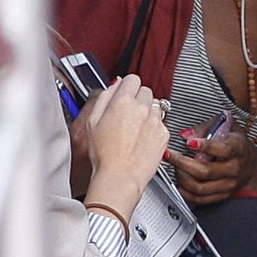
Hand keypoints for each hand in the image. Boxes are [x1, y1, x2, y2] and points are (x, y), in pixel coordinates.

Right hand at [81, 74, 169, 213]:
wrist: (119, 177)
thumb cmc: (104, 155)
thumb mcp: (92, 122)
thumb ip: (104, 97)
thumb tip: (114, 85)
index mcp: (122, 102)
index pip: (132, 79)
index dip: (127, 86)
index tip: (125, 93)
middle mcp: (142, 108)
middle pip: (146, 90)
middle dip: (138, 98)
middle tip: (128, 113)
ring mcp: (155, 121)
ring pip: (155, 105)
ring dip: (147, 111)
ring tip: (135, 127)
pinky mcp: (164, 133)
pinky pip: (161, 122)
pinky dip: (154, 126)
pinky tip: (142, 138)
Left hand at [166, 121, 256, 204]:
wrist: (252, 166)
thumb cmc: (236, 144)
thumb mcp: (226, 127)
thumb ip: (205, 128)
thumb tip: (186, 134)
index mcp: (238, 149)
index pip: (223, 150)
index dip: (205, 146)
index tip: (189, 142)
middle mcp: (234, 168)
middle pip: (205, 171)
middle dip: (182, 163)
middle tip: (169, 155)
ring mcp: (228, 184)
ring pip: (200, 187)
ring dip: (182, 178)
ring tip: (175, 168)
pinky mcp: (222, 195)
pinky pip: (200, 199)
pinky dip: (186, 192)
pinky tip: (180, 183)